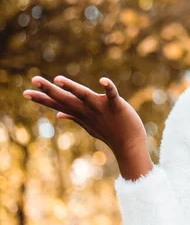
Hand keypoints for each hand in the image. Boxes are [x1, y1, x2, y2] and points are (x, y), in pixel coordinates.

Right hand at [23, 75, 147, 157]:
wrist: (129, 145)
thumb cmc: (109, 132)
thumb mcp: (88, 124)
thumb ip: (74, 117)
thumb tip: (58, 114)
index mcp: (81, 113)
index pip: (58, 105)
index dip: (42, 99)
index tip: (25, 92)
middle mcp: (88, 110)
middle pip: (66, 99)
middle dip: (49, 90)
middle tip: (34, 80)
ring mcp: (101, 108)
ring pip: (84, 95)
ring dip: (72, 87)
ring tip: (57, 79)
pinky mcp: (117, 106)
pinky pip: (112, 95)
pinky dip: (108, 87)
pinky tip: (102, 80)